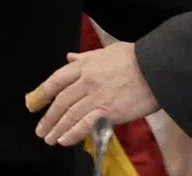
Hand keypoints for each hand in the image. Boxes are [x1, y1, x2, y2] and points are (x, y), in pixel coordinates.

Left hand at [30, 42, 159, 145]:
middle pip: (60, 101)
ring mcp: (97, 97)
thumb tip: (69, 57)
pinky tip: (64, 140)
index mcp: (85, 65)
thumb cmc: (136, 58)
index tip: (33, 103)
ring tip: (49, 139)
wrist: (158, 69)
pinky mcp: (109, 112)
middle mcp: (87, 81)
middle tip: (40, 129)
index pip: (57, 80)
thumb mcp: (107, 52)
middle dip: (48, 117)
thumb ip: (86, 57)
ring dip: (56, 128)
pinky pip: (85, 125)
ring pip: (69, 115)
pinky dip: (72, 133)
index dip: (42, 93)